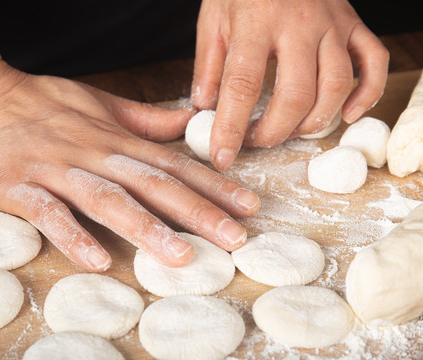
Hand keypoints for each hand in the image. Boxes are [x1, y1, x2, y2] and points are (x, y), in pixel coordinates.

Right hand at [0, 62, 259, 271]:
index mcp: (115, 138)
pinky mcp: (20, 187)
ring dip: (146, 228)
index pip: (173, 163)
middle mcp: (94, 154)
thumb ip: (145, 119)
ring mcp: (57, 170)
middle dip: (197, 211)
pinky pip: (49, 214)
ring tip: (181, 256)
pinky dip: (73, 236)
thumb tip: (188, 123)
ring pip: (108, 200)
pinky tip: (98, 261)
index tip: (248, 206)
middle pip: (152, 184)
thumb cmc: (40, 102)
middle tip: (234, 238)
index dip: (213, 185)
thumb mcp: (99, 102)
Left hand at [192, 0, 388, 170]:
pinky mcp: (354, 24)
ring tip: (290, 131)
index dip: (230, 128)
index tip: (222, 157)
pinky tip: (345, 115)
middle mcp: (299, 25)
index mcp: (256, 23)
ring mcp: (332, 24)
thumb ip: (208, 64)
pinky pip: (373, 62)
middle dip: (274, 132)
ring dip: (313, 122)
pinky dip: (366, 94)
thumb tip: (204, 107)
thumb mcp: (213, 18)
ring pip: (336, 86)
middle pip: (296, 95)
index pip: (242, 85)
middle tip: (256, 141)